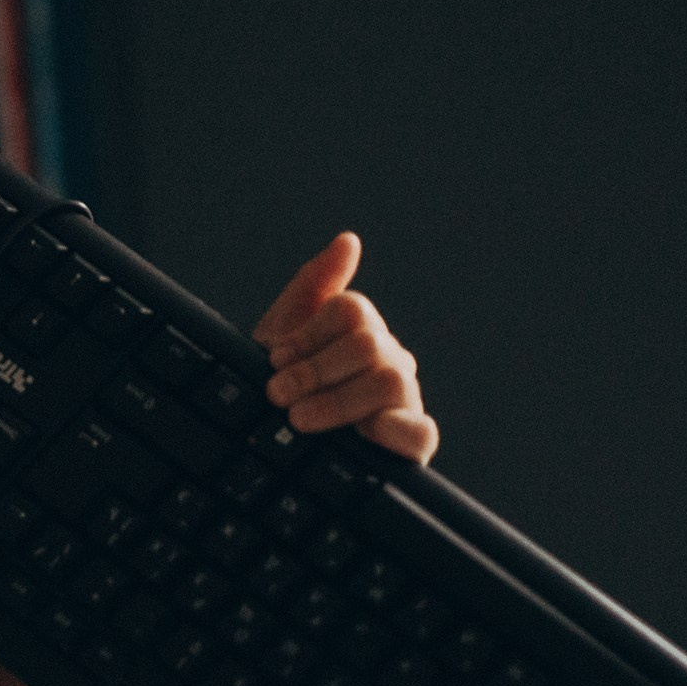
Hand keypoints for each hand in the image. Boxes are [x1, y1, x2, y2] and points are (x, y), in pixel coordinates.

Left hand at [252, 233, 437, 464]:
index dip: (308, 334)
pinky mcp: (411, 442)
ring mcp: (405, 401)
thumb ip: (313, 284)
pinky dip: (391, 431)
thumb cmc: (279, 386)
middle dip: (315, 369)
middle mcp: (389, 360)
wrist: (265, 445)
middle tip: (278, 393)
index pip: (351, 311)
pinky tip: (357, 436)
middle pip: (368, 343)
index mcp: (362, 332)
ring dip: (338, 400)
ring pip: (389, 380)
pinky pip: (421, 432)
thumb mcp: (282, 333)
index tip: (274, 358)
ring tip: (298, 419)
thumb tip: (349, 240)